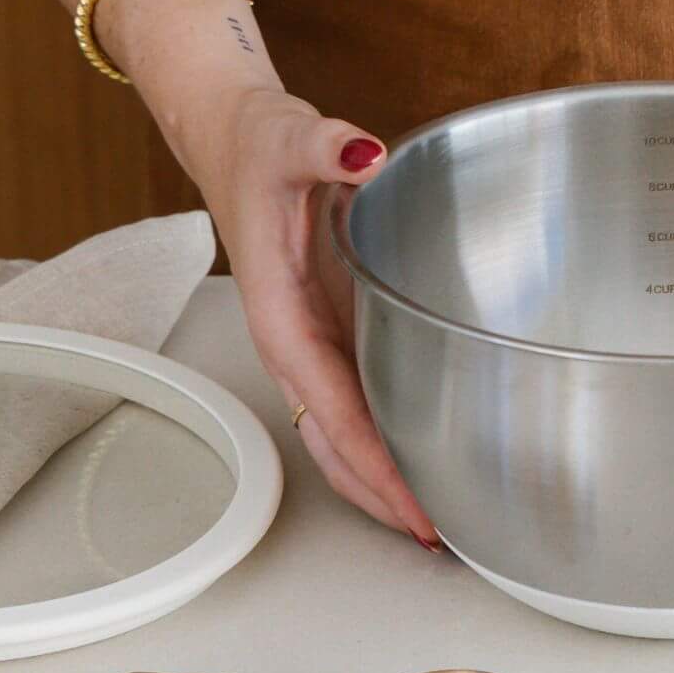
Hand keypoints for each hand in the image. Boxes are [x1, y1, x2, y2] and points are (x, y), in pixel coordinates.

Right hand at [192, 86, 439, 547]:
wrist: (234, 141)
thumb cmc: (258, 148)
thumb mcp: (290, 138)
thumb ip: (324, 146)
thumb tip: (360, 150)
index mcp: (279, 315)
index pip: (331, 405)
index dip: (373, 458)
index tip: (411, 500)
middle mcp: (294, 343)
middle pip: (334, 443)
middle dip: (380, 494)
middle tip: (439, 534)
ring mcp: (313, 344)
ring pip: (341, 436)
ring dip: (380, 480)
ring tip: (436, 519)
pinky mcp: (331, 333)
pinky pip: (355, 404)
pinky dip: (384, 442)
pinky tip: (423, 458)